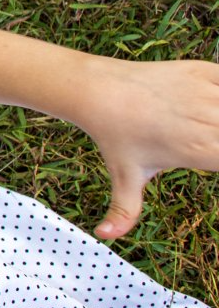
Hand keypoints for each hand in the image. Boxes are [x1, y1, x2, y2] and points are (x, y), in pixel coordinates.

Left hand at [77, 58, 218, 239]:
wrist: (99, 93)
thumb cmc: (115, 138)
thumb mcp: (125, 177)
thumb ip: (125, 211)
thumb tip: (104, 236)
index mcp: (201, 150)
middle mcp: (210, 121)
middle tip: (213, 143)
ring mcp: (208, 93)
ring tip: (212, 126)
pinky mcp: (206, 71)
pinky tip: (214, 105)